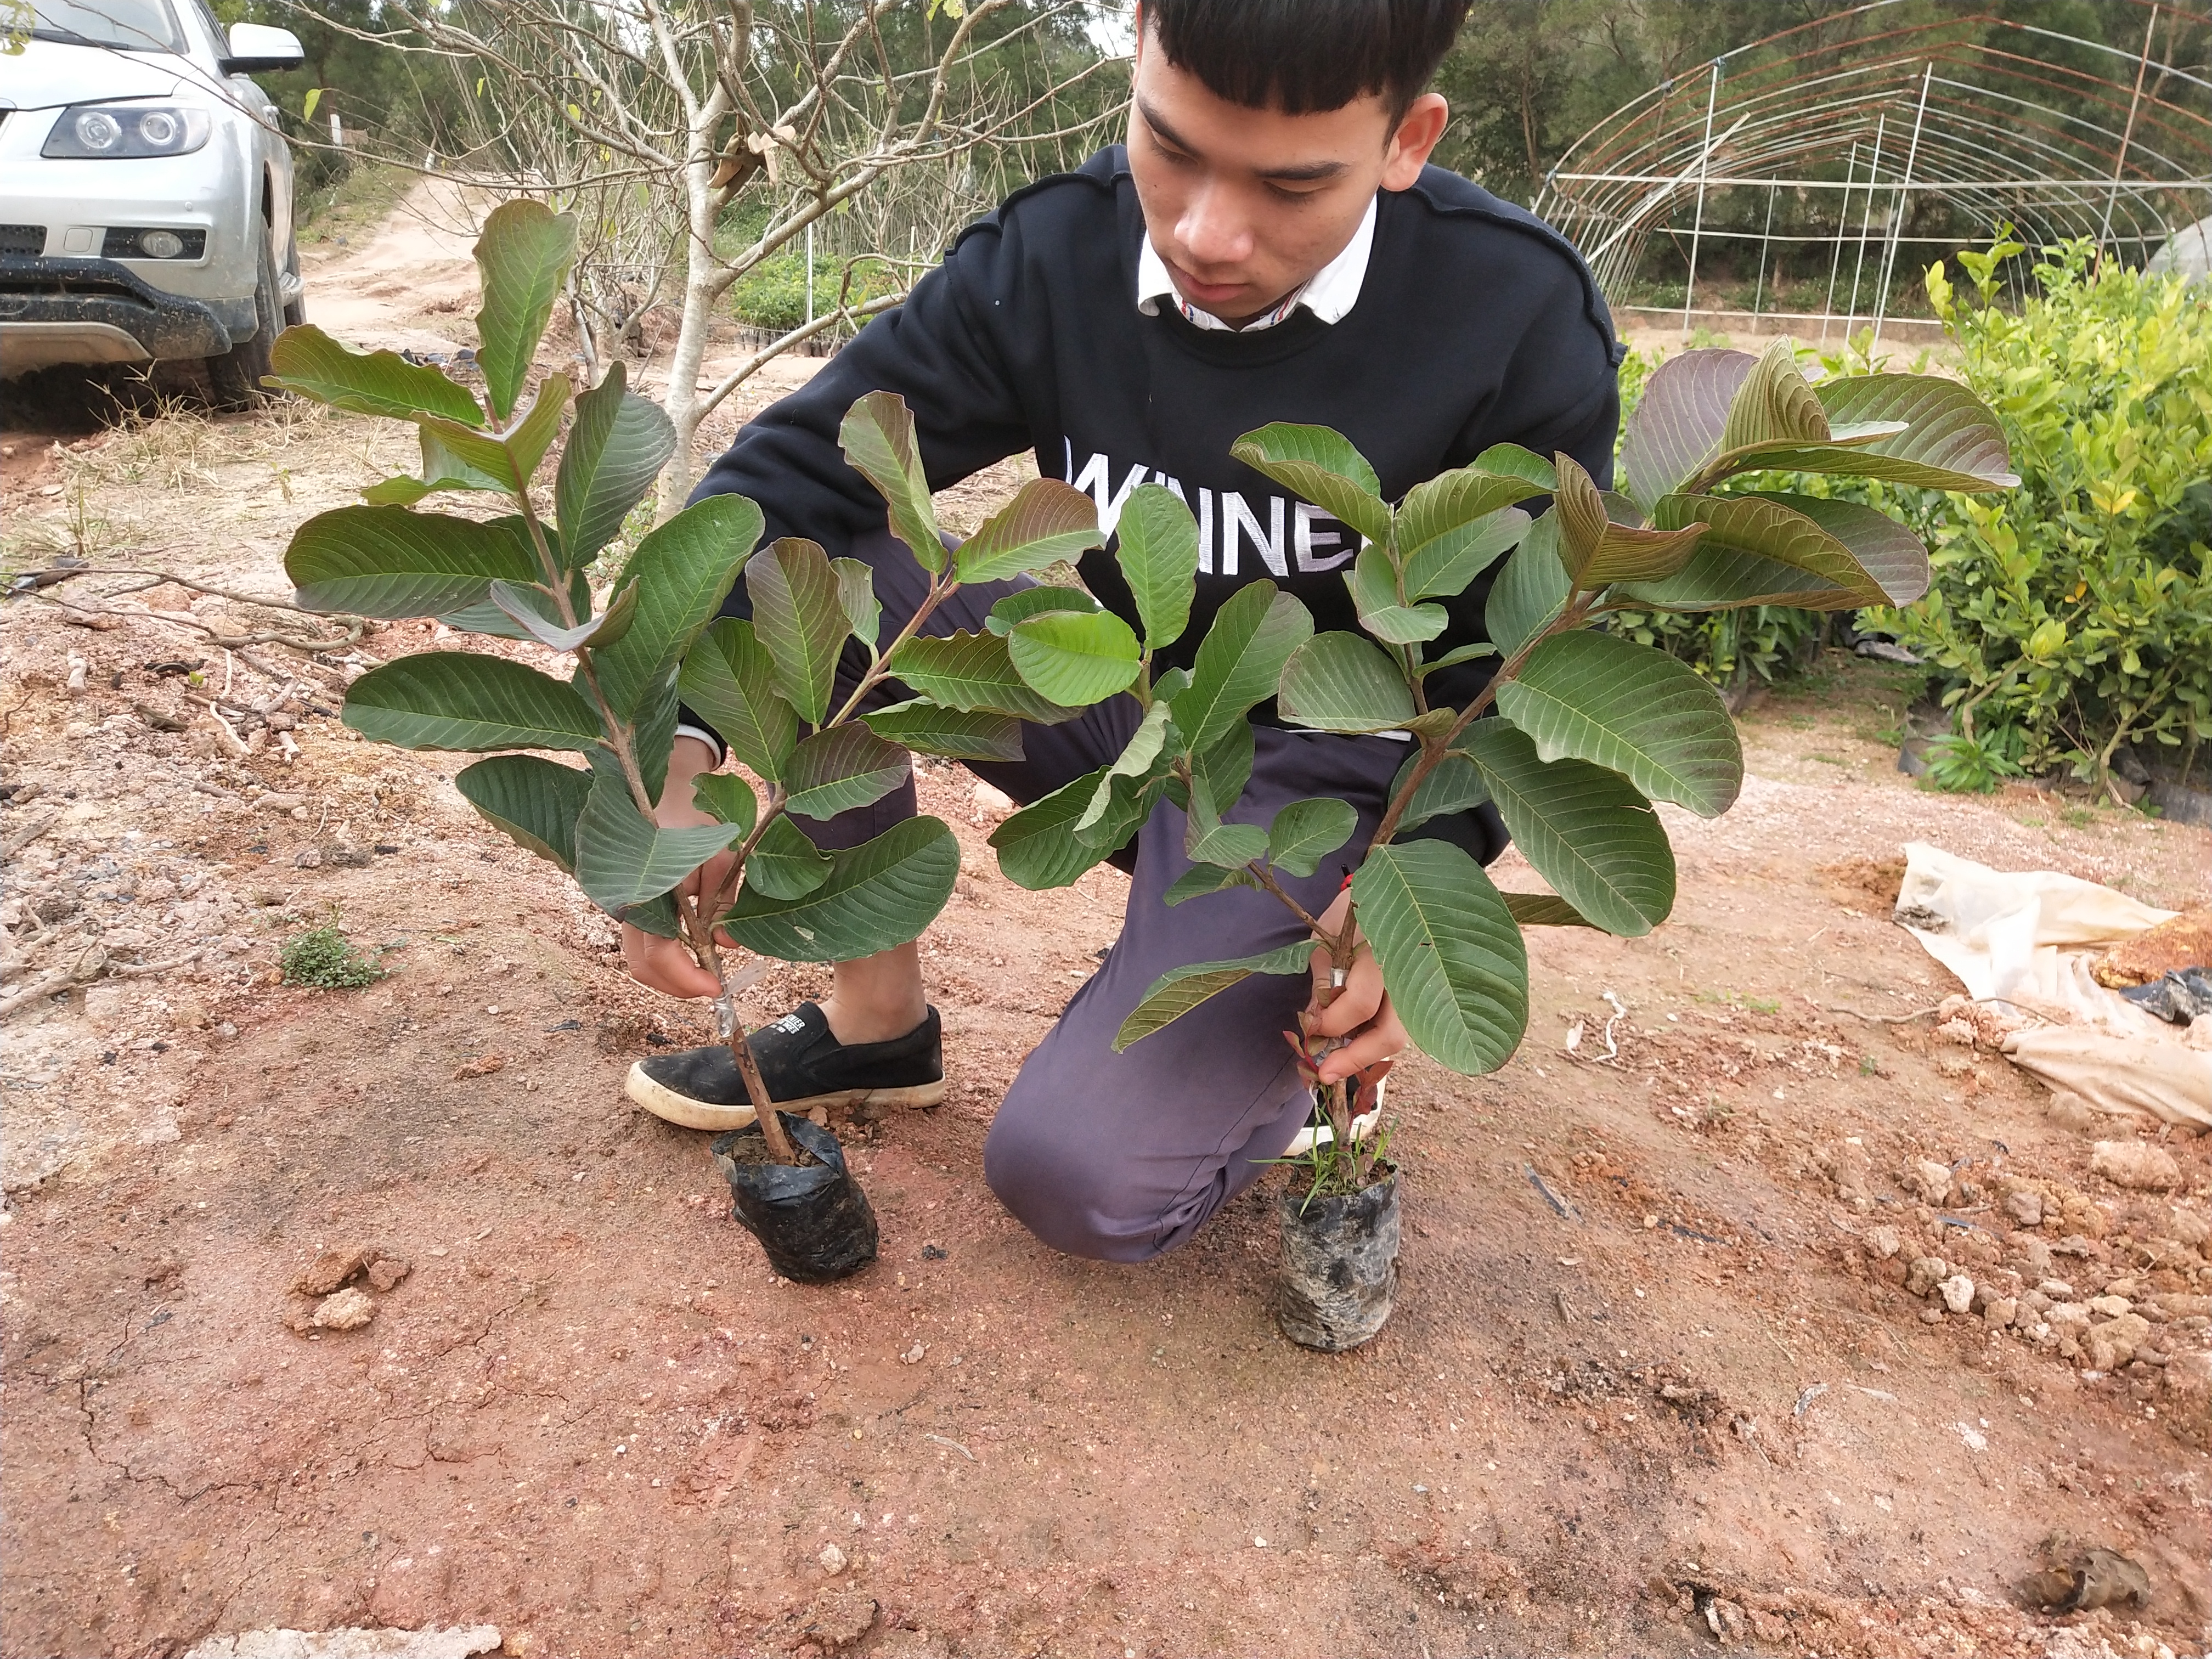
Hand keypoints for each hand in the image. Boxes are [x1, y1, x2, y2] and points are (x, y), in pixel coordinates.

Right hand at [619, 735, 735, 998]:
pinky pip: (642, 945)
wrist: (668, 799)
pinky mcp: (630, 910)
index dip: (685, 977)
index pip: (658, 950)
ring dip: (671, 975)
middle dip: (678, 984)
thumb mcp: (721, 856)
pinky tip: (691, 953)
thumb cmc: (697, 826)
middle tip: (711, 986)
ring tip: (703, 972)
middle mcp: (628, 901)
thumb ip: (725, 900)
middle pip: (642, 965)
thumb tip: (727, 944)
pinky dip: (664, 960)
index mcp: (649, 888)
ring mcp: (625, 907)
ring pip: (638, 960)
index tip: (716, 987)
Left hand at [1304, 883, 1406, 1085]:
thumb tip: (1315, 1023)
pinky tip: (1357, 1044)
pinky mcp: (1424, 996)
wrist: (1395, 887)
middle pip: (1391, 1034)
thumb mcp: (1327, 937)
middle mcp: (1410, 974)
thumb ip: (1323, 978)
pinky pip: (1404, 1027)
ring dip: (1369, 1055)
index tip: (1309, 1028)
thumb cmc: (1354, 910)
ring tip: (1339, 1063)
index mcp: (1382, 950)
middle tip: (1325, 1073)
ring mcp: (1422, 986)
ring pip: (1403, 1037)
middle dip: (1355, 1058)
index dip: (1331, 1024)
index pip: (1359, 1003)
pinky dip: (1378, 1041)